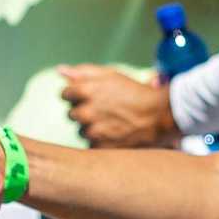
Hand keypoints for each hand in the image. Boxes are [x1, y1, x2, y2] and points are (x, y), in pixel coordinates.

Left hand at [58, 65, 177, 148]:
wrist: (159, 116)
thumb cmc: (135, 92)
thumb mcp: (111, 75)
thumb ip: (83, 72)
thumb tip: (60, 70)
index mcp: (85, 91)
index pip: (65, 94)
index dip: (77, 94)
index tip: (91, 97)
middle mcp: (86, 112)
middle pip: (71, 114)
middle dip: (84, 112)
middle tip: (104, 111)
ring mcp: (93, 132)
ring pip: (81, 131)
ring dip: (92, 128)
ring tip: (112, 123)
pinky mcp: (101, 147)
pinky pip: (91, 145)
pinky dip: (101, 141)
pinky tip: (115, 134)